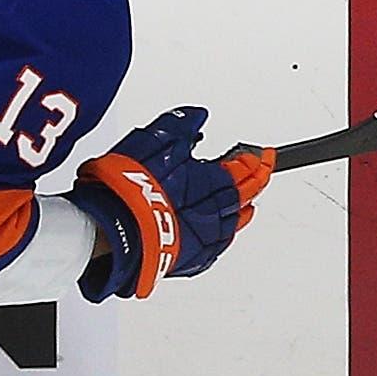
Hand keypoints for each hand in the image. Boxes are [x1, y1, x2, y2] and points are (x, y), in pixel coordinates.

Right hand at [66, 106, 273, 301]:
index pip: (246, 169)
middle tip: (261, 173)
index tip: (263, 154)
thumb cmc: (131, 187)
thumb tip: (198, 117)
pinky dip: (222, 234)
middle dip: (253, 182)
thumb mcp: (154, 140)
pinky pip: (216, 245)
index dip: (256, 160)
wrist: (113, 230)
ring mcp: (205, 239)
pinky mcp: (190, 258)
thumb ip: (180, 125)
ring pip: (233, 223)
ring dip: (241, 209)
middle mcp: (215, 212)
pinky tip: (221, 232)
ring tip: (248, 203)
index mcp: (214, 183)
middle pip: (244, 196)